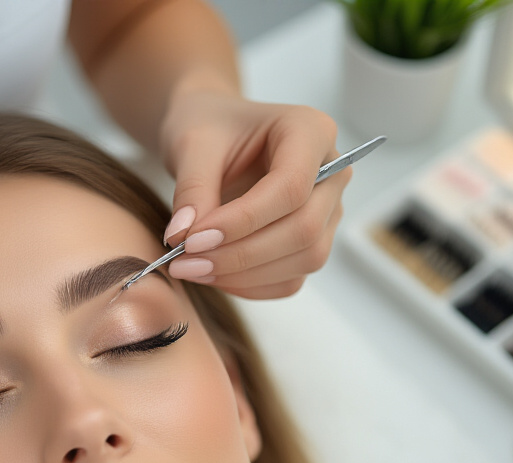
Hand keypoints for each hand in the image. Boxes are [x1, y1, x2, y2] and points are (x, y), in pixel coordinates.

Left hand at [159, 89, 349, 298]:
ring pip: (304, 259)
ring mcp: (327, 210)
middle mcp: (331, 171)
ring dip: (244, 275)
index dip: (242, 221)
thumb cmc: (209, 127)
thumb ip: (191, 188)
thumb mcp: (191, 144)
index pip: (290, 188)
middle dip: (241, 255)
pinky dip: (250, 285)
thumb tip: (181, 238)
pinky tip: (211, 275)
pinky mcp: (311, 241)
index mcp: (311, 131)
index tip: (191, 240)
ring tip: (191, 268)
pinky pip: (291, 278)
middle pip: (303, 229)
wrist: (213, 136)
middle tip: (184, 262)